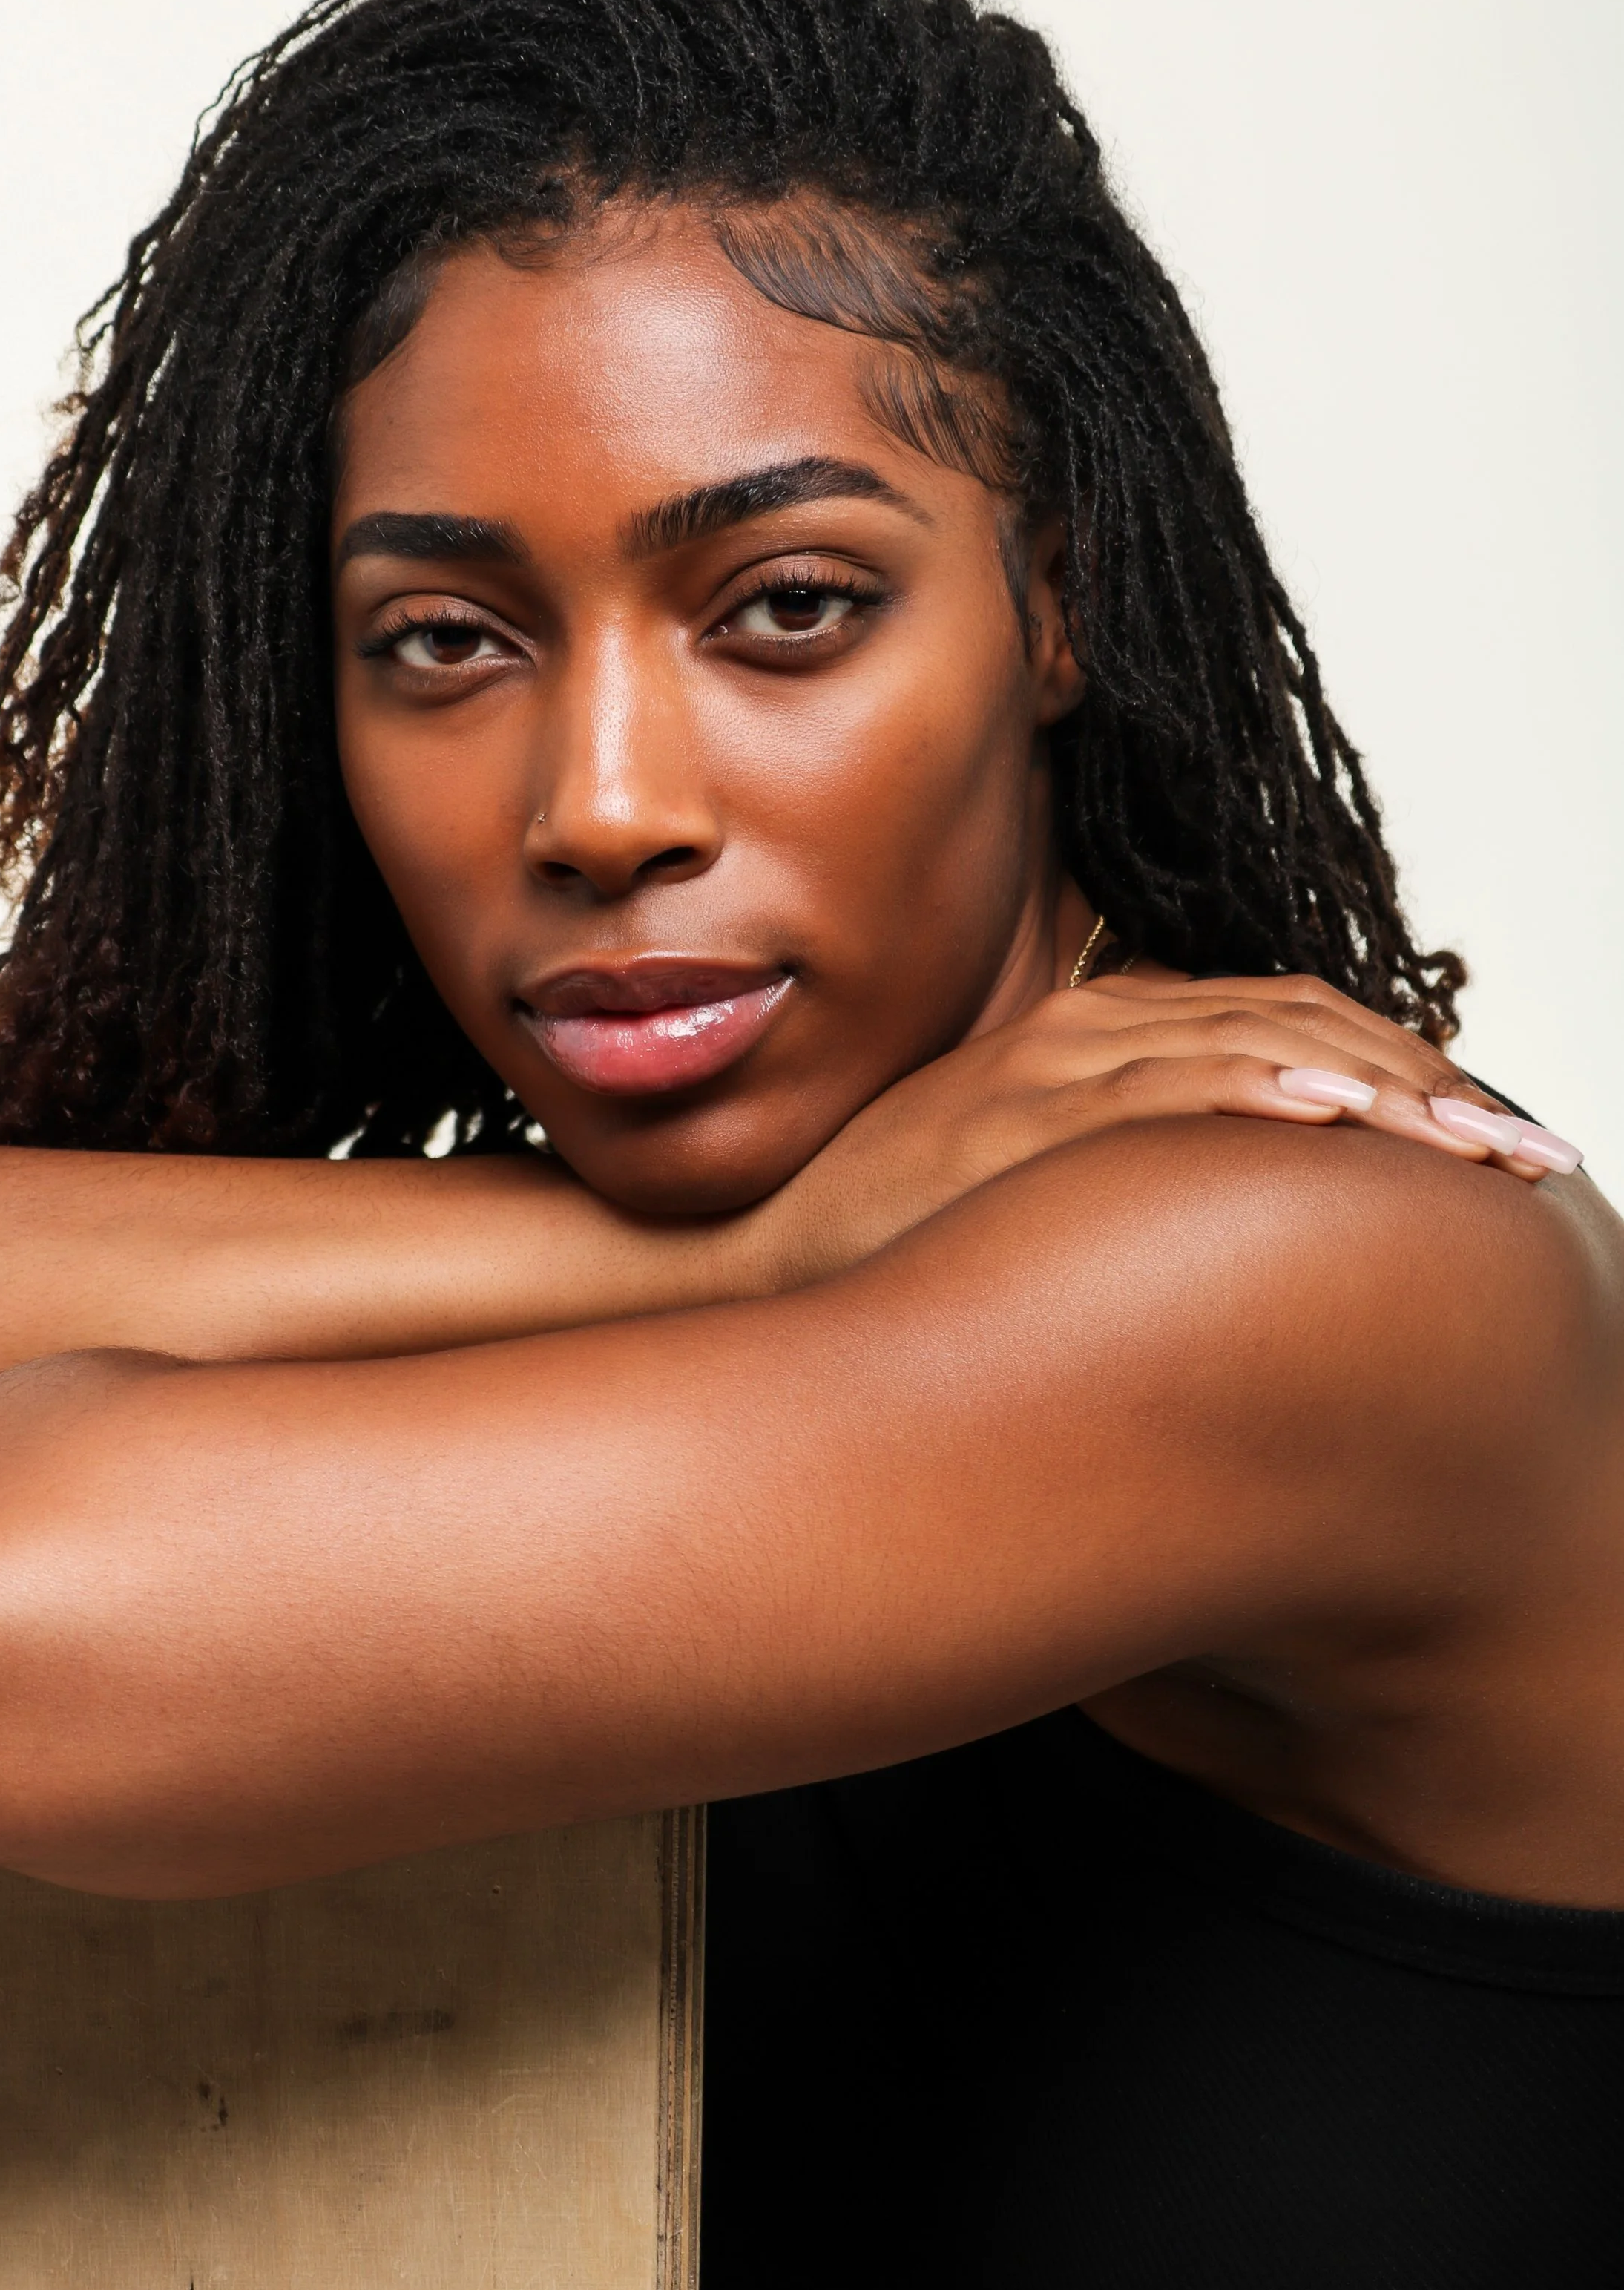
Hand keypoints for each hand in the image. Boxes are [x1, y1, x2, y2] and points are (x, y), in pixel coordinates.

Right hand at [763, 966, 1581, 1281]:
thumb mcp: (1029, 1189)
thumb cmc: (893, 1244)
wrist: (758, 1263)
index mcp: (1100, 1039)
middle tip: (1530, 1152)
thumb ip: (1119, 1170)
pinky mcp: (1012, 1114)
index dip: (1402, 1071)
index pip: (1286, 1026)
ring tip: (1481, 1144)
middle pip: (1299, 1026)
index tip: (1485, 1135)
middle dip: (1430, 1084)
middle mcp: (1087, 1033)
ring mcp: (1048, 1067)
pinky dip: (1258, 1091)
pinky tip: (1339, 1116)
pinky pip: (1158, 1089)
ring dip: (1384, 1093)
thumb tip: (1216, 1221)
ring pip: (1254, 1047)